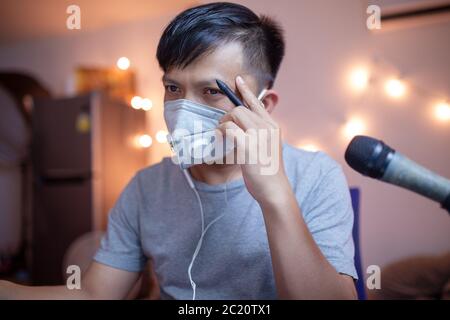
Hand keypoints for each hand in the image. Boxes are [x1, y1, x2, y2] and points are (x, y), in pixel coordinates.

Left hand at [218, 76, 290, 207]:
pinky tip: (220, 141)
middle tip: (221, 131)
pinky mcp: (249, 146)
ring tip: (222, 137)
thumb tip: (237, 126)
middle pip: (240, 109)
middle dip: (226, 117)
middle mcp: (268, 127)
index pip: (257, 103)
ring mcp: (259, 135)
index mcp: (273, 127)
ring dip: (223, 124)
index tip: (237, 79)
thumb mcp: (266, 148)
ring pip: (234, 115)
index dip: (245, 90)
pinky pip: (228, 129)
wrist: (274, 190)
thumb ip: (257, 134)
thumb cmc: (268, 172)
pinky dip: (221, 133)